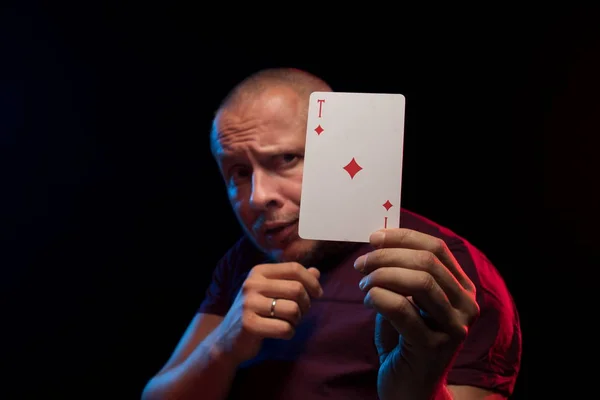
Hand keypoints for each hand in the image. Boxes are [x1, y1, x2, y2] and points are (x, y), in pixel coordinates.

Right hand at [215, 262, 322, 364]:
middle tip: (299, 313)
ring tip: (287, 322)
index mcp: (258, 271)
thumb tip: (316, 272)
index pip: (294, 268)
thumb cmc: (257, 312)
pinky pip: (285, 328)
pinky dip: (289, 333)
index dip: (312, 281)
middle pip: (297, 289)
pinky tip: (279, 332)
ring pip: (293, 310)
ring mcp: (248, 304)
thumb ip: (294, 280)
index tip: (318, 294)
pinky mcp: (249, 324)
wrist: (228, 339)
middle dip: (306, 304)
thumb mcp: (273, 291)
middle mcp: (252, 284)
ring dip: (297, 320)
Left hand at [353, 228, 479, 399]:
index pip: (437, 248)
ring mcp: (453, 327)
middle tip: (360, 264)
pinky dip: (378, 297)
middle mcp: (466, 306)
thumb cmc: (405, 339)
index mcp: (463, 289)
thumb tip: (380, 240)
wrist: (410, 388)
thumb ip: (403, 273)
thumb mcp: (408, 300)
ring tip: (363, 284)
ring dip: (382, 276)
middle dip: (386, 256)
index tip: (374, 237)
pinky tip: (368, 301)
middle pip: (426, 262)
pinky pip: (401, 308)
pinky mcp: (433, 346)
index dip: (403, 237)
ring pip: (419, 282)